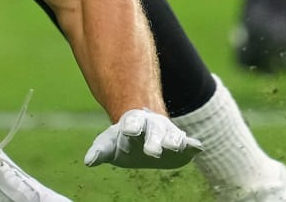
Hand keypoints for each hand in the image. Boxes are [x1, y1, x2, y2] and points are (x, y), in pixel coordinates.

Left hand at [84, 109, 202, 169]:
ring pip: (173, 136)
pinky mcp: (182, 146)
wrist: (141, 135)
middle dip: (154, 140)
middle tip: (152, 151)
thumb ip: (99, 152)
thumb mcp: (109, 145)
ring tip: (175, 147)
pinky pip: (189, 144)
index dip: (131, 126)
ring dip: (174, 141)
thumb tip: (88, 162)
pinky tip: (197, 147)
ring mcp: (169, 134)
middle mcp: (153, 126)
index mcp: (133, 124)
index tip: (129, 131)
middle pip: (155, 131)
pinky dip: (193, 146)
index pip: (132, 123)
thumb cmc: (122, 142)